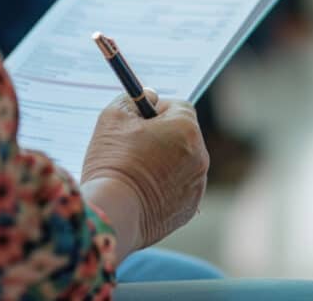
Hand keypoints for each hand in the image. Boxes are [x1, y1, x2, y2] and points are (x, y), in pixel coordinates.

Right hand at [80, 91, 208, 253]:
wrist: (112, 215)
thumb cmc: (112, 163)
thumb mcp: (112, 118)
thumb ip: (131, 100)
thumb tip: (147, 98)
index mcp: (186, 129)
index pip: (178, 107)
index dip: (156, 110)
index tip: (137, 121)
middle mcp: (200, 156)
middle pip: (182, 136)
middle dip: (161, 137)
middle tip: (132, 147)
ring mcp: (197, 185)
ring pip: (181, 164)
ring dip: (164, 163)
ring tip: (134, 172)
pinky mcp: (189, 209)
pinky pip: (179, 190)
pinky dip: (164, 188)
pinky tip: (141, 193)